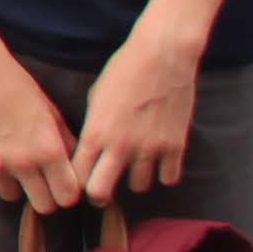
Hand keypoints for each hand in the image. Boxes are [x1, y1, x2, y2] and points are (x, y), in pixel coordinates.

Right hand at [0, 38, 81, 211]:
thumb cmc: (18, 87)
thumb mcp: (52, 112)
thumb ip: (66, 142)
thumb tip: (76, 165)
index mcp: (49, 150)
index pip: (68, 196)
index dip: (67, 191)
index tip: (62, 183)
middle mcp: (24, 162)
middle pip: (44, 206)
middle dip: (45, 195)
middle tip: (39, 180)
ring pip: (12, 198)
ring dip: (14, 186)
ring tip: (11, 166)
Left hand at [70, 26, 202, 204]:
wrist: (162, 56)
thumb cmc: (123, 71)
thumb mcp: (96, 98)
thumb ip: (94, 128)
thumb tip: (89, 151)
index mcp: (95, 133)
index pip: (77, 175)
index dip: (76, 183)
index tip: (79, 181)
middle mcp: (120, 146)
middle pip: (102, 192)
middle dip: (100, 195)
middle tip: (104, 189)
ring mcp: (150, 148)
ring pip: (140, 186)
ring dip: (136, 178)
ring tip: (135, 164)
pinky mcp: (176, 146)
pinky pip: (169, 178)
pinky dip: (164, 173)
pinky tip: (160, 161)